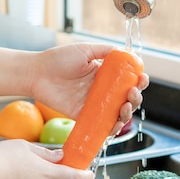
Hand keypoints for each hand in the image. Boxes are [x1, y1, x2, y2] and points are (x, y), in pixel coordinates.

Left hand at [30, 43, 148, 133]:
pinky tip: (116, 124)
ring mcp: (94, 105)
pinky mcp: (84, 116)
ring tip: (124, 107)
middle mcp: (102, 91)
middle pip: (126, 98)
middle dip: (136, 98)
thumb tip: (125, 52)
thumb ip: (104, 51)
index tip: (142, 79)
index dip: (139, 81)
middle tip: (132, 93)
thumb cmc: (58, 59)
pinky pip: (102, 126)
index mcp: (104, 74)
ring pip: (118, 114)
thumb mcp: (84, 50)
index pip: (128, 80)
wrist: (37, 73)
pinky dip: (112, 128)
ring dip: (127, 113)